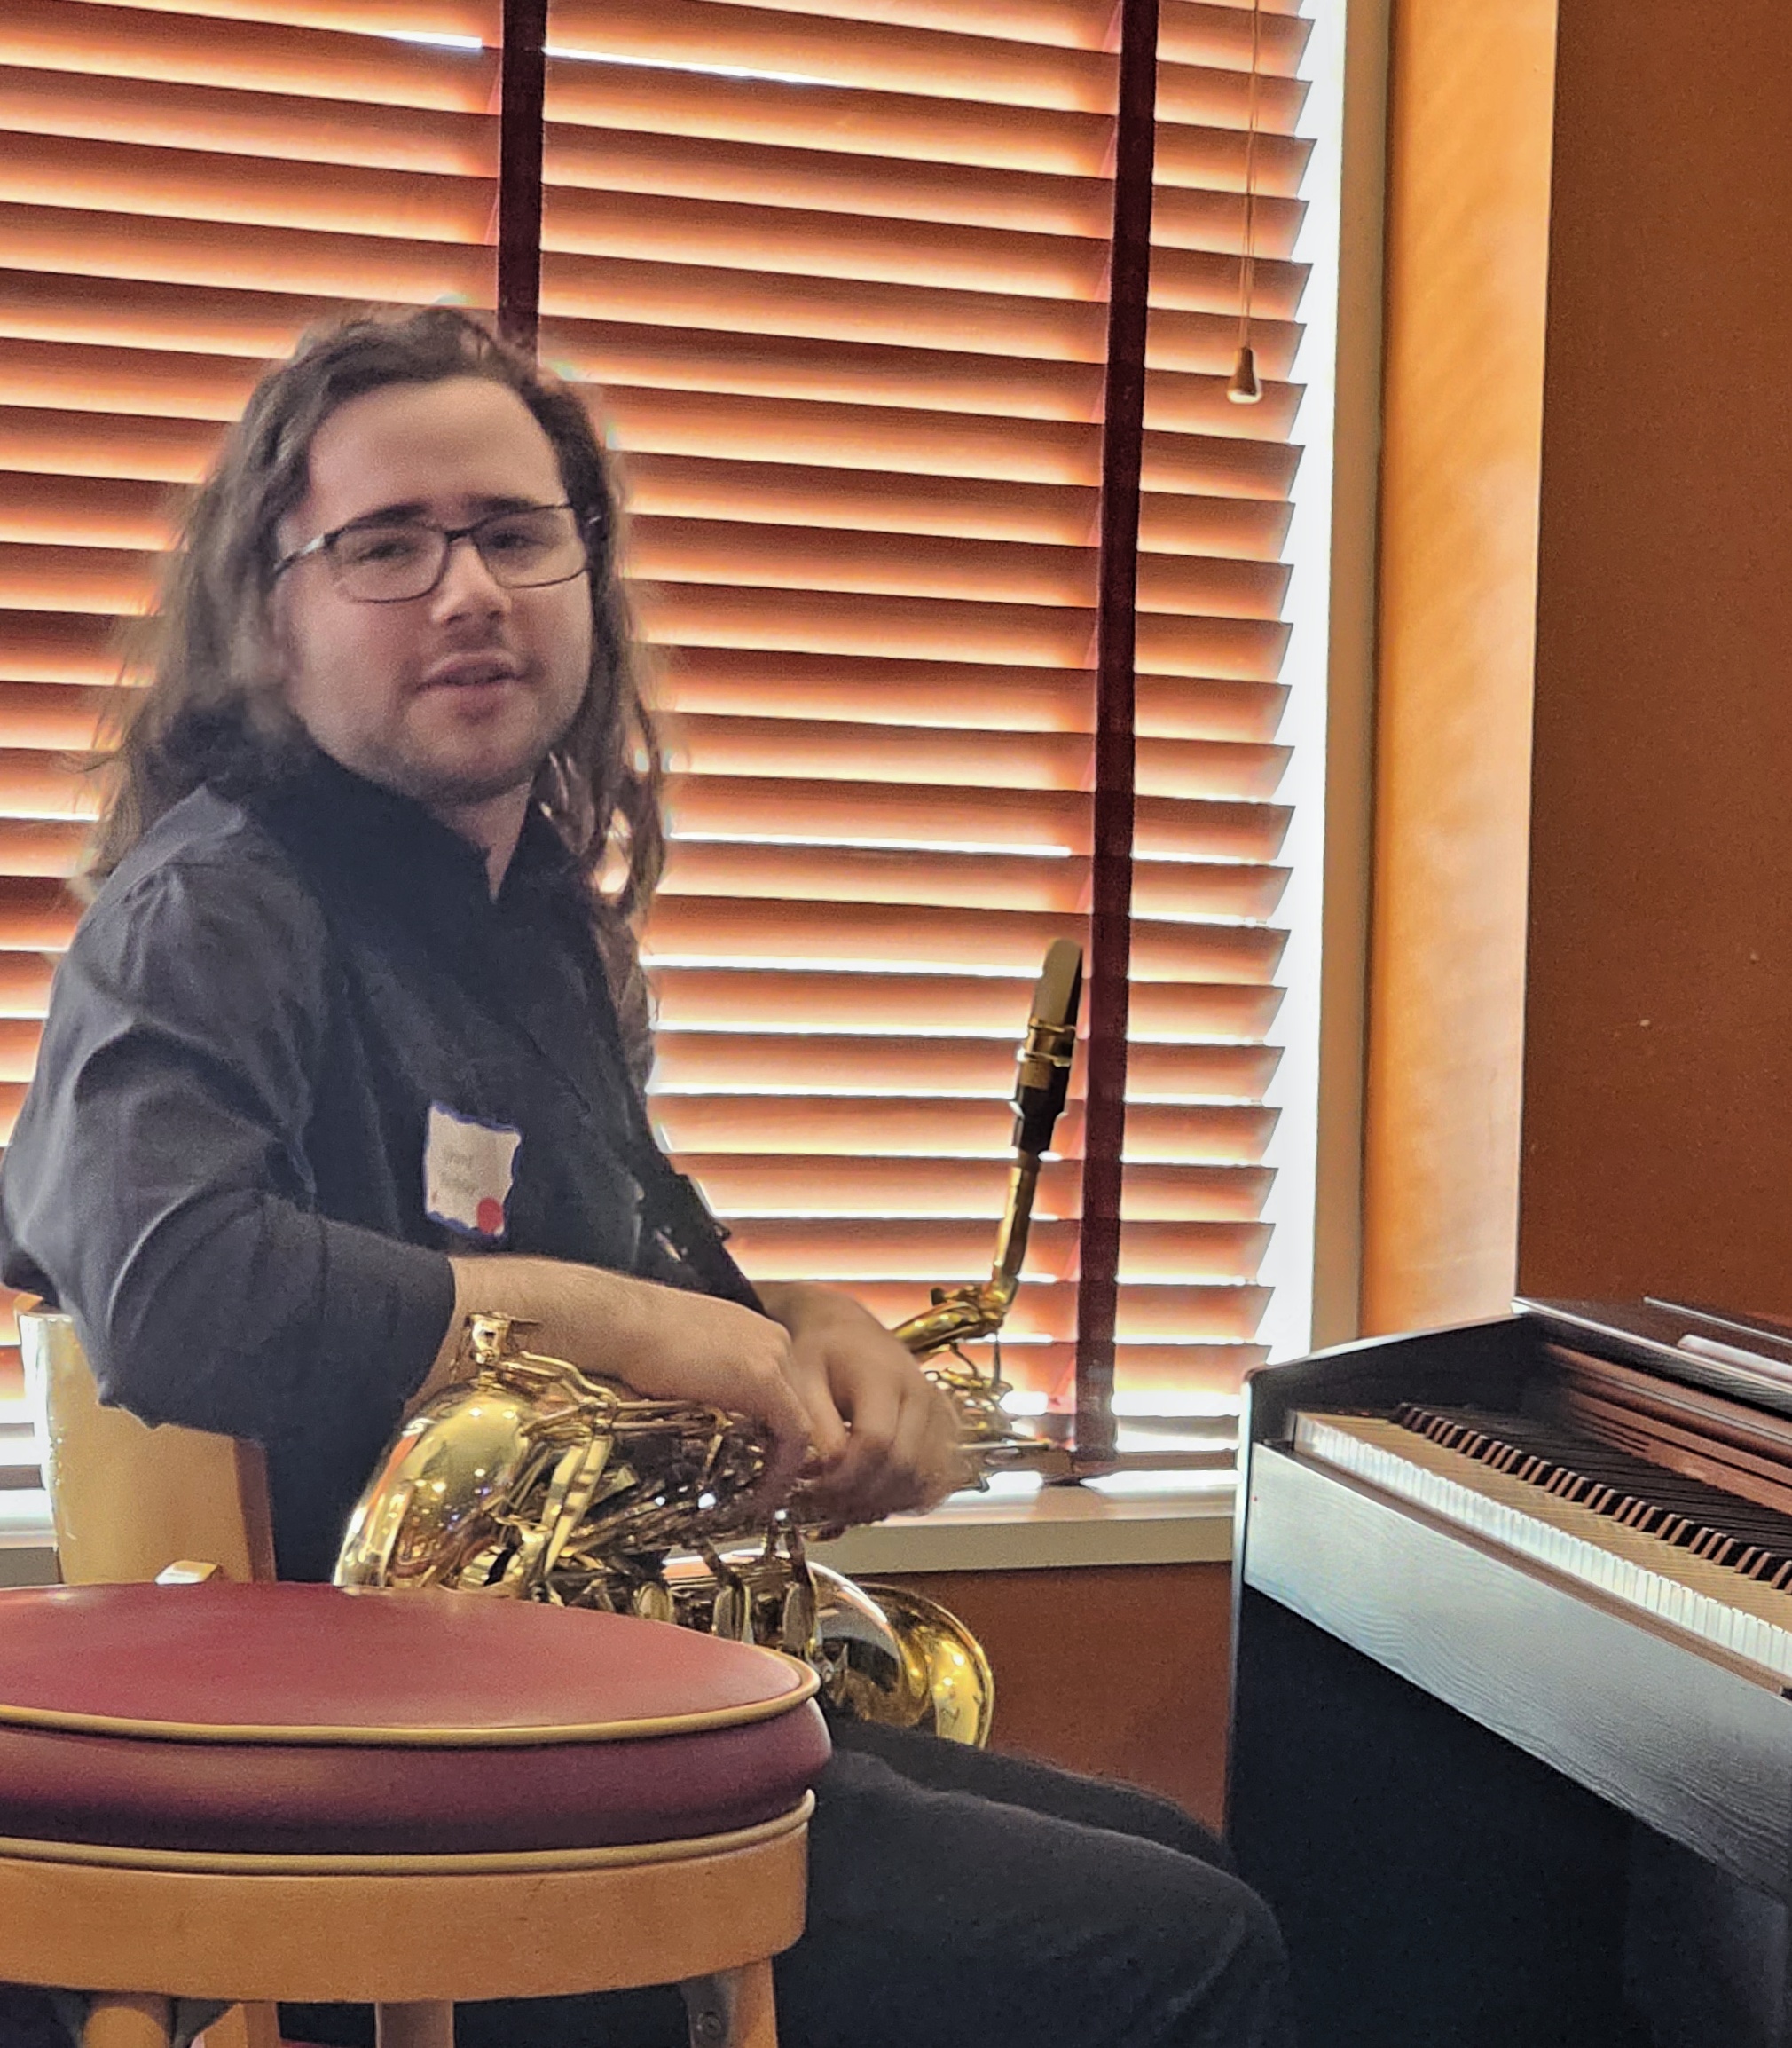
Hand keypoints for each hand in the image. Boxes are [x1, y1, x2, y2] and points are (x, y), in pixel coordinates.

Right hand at [438, 1258, 830, 1503]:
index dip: (775, 1429)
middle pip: (800, 1403)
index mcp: (754, 1330)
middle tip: (770, 1487)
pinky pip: (793, 1435)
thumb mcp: (681, 1357)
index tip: (760, 1461)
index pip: (784, 1387)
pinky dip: (783, 1469)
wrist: (616, 1321)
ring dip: (789, 1465)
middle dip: (787, 1450)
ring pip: (803, 1421)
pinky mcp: (765, 1379)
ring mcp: (775, 1357)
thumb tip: (698, 1415)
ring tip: (766, 1498)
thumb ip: (704, 1382)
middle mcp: (775, 1338)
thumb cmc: (631, 1336)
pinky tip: (762, 1496)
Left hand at [758, 1281, 962, 1523]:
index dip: (845, 1476)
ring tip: (843, 1505)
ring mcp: (936, 1413)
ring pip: (921, 1478)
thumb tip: (826, 1472)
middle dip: (861, 1495)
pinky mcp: (942, 1428)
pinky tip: (872, 1497)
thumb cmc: (822, 1352)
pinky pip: (933, 1478)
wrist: (850, 1332)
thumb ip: (815, 1426)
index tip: (814, 1488)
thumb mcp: (803, 1379)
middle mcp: (920, 1395)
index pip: (877, 1442)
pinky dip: (903, 1498)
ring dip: (882, 1502)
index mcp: (885, 1377)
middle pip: (903, 1466)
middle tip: (824, 1505)